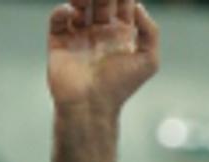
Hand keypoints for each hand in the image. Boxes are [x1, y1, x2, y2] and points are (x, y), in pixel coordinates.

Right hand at [47, 0, 159, 114]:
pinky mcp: (59, 42)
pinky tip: (71, 12)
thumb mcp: (148, 61)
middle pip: (100, 2)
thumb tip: (139, 5)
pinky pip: (58, 19)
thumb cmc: (121, 86)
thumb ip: (150, 31)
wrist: (90, 105)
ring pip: (79, 6)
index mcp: (121, 35)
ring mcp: (79, 36)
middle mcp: (100, 33)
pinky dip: (62, 11)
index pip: (122, 5)